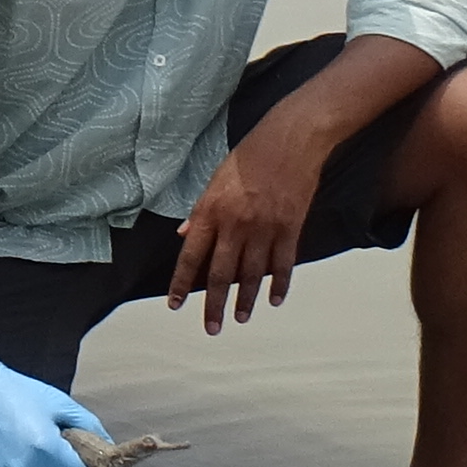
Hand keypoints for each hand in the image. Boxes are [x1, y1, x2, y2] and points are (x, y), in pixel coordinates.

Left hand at [167, 134, 319, 328]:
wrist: (291, 139)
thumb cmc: (251, 154)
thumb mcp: (214, 178)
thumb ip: (200, 210)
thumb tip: (184, 232)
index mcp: (211, 211)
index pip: (191, 256)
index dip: (181, 284)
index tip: (175, 304)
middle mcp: (235, 224)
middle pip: (221, 274)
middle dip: (214, 305)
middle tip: (211, 327)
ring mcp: (264, 228)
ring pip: (251, 275)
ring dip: (245, 300)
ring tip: (240, 318)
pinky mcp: (290, 227)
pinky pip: (282, 264)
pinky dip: (279, 284)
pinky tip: (275, 300)